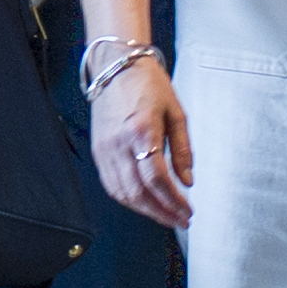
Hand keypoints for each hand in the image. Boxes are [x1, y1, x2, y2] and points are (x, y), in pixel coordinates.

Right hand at [92, 58, 193, 229]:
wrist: (117, 67)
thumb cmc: (147, 84)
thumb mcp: (176, 113)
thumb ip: (182, 149)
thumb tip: (188, 180)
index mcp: (141, 130)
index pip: (157, 179)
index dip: (173, 201)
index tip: (187, 212)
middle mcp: (119, 143)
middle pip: (139, 192)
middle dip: (161, 212)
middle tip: (180, 220)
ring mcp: (105, 150)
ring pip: (122, 193)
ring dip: (145, 210)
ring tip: (165, 215)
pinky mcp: (98, 152)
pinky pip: (111, 185)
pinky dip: (128, 199)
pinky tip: (144, 203)